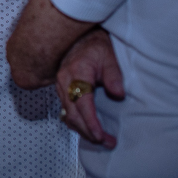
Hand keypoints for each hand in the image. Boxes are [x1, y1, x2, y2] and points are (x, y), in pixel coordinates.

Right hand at [56, 28, 123, 147]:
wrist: (78, 36)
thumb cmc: (95, 46)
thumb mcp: (109, 57)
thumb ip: (113, 76)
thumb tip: (118, 95)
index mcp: (76, 73)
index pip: (82, 104)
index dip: (91, 123)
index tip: (101, 136)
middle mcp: (64, 81)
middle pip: (72, 114)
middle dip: (88, 132)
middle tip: (106, 142)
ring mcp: (60, 85)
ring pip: (67, 114)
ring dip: (82, 129)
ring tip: (100, 138)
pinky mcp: (61, 88)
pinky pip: (66, 109)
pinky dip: (76, 121)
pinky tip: (87, 127)